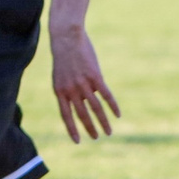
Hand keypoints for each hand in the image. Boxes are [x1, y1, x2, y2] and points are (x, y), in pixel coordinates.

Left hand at [49, 21, 120, 142]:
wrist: (66, 37)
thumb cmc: (64, 55)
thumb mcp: (61, 75)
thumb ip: (70, 90)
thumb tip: (85, 101)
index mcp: (60, 91)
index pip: (66, 116)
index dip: (72, 129)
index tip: (77, 141)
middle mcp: (71, 90)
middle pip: (82, 115)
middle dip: (90, 128)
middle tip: (96, 138)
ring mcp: (83, 84)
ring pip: (96, 108)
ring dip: (103, 122)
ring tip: (109, 132)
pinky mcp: (95, 77)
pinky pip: (106, 95)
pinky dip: (113, 106)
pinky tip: (118, 114)